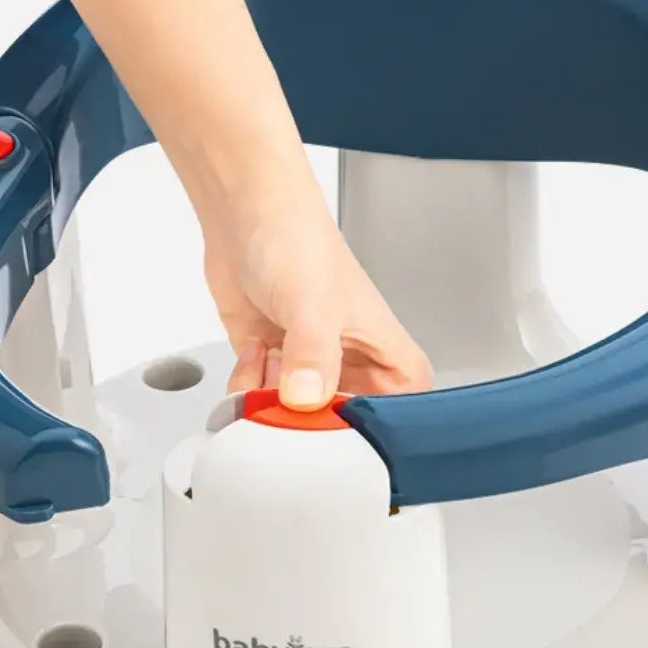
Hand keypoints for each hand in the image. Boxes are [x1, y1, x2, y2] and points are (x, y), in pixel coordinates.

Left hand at [207, 193, 432, 407]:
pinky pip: (260, 400)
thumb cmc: (298, 239)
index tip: (350, 433)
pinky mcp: (270, 363)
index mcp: (381, 349)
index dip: (383, 428)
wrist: (243, 214)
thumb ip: (313, 354)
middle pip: (344, 423)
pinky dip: (247, 389)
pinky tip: (251, 354)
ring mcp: (307, 365)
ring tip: (268, 369)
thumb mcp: (313, 303)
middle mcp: (348, 361)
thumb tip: (306, 397)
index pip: (404, 407)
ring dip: (272, 405)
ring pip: (296, 417)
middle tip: (293, 408)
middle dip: (312, 423)